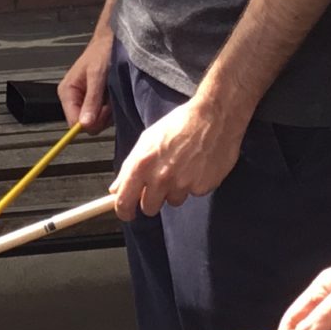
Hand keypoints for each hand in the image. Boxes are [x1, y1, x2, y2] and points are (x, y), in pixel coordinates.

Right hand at [57, 25, 113, 132]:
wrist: (113, 42)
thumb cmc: (103, 52)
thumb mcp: (97, 75)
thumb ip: (92, 100)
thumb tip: (85, 124)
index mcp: (67, 92)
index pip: (73, 122)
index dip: (89, 122)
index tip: (104, 112)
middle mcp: (74, 100)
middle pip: (86, 125)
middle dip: (101, 116)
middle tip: (110, 99)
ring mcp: (86, 102)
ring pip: (97, 122)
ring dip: (108, 112)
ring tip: (112, 93)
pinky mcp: (96, 103)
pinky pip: (104, 117)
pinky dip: (112, 109)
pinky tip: (114, 95)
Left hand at [114, 88, 245, 217]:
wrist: (214, 117)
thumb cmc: (180, 124)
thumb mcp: (147, 140)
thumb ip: (129, 168)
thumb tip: (116, 189)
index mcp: (142, 164)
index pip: (124, 201)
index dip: (124, 211)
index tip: (127, 212)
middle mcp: (160, 178)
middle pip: (148, 208)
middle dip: (152, 199)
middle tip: (160, 182)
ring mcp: (182, 184)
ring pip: (172, 201)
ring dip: (175, 190)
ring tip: (182, 167)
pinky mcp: (202, 187)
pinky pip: (192, 194)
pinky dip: (194, 184)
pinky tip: (197, 166)